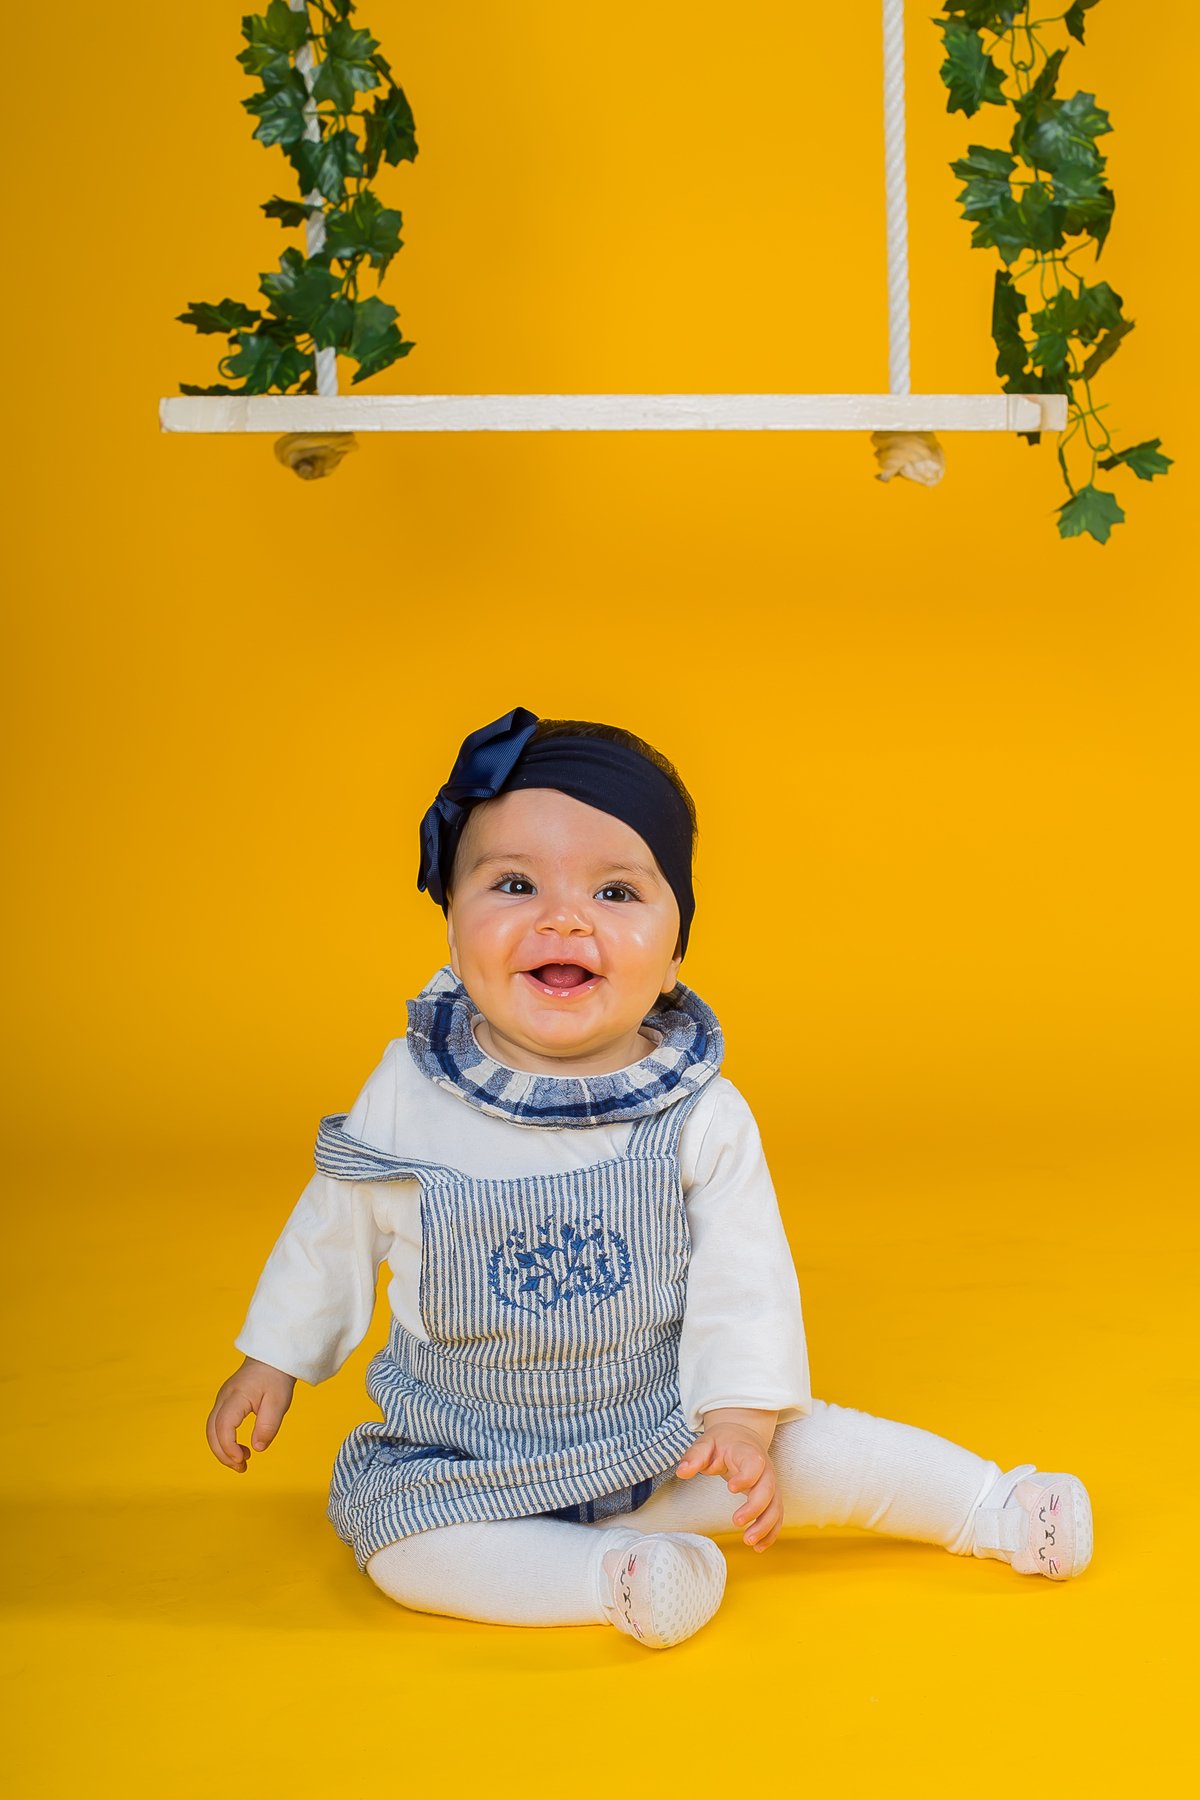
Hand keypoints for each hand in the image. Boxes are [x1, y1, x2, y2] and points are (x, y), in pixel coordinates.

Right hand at [206, 1357, 296, 1472]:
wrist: (272, 1358)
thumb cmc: (276, 1378)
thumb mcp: (279, 1402)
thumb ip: (268, 1426)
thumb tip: (257, 1448)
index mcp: (237, 1396)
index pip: (223, 1425)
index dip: (229, 1446)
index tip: (243, 1459)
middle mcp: (224, 1397)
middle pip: (212, 1430)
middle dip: (222, 1453)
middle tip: (241, 1468)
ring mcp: (222, 1399)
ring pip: (212, 1429)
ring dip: (222, 1449)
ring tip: (242, 1462)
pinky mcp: (225, 1403)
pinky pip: (217, 1425)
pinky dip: (224, 1440)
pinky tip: (240, 1449)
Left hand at [676, 1407, 781, 1550]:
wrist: (742, 1435)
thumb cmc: (723, 1442)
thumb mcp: (706, 1443)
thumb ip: (695, 1456)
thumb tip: (682, 1471)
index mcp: (748, 1453)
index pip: (755, 1464)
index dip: (746, 1477)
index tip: (730, 1488)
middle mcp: (765, 1470)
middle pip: (768, 1489)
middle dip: (755, 1508)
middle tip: (736, 1521)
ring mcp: (770, 1484)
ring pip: (776, 1506)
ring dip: (766, 1525)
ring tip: (749, 1541)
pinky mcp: (771, 1497)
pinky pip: (777, 1515)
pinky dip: (771, 1532)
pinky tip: (759, 1547)